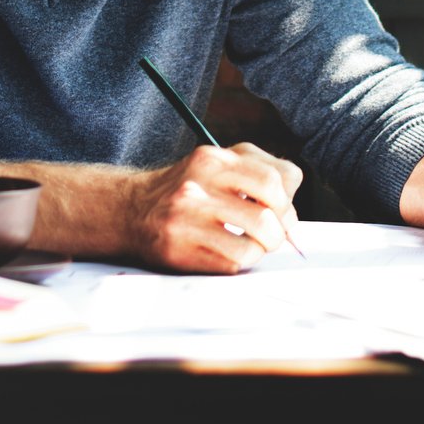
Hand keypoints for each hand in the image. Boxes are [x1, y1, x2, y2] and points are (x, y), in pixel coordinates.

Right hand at [123, 142, 304, 273]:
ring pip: (252, 245)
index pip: (275, 179)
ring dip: (260, 250)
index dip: (288, 203)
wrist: (131, 210)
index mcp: (213, 159)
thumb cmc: (186, 190)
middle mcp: (198, 186)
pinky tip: (226, 253)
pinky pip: (230, 264)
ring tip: (251, 245)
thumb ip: (259, 172)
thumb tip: (292, 209)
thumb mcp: (218, 164)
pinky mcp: (178, 249)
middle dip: (280, 232)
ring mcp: (186, 219)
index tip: (284, 215)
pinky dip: (238, 262)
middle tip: (272, 235)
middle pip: (268, 215)